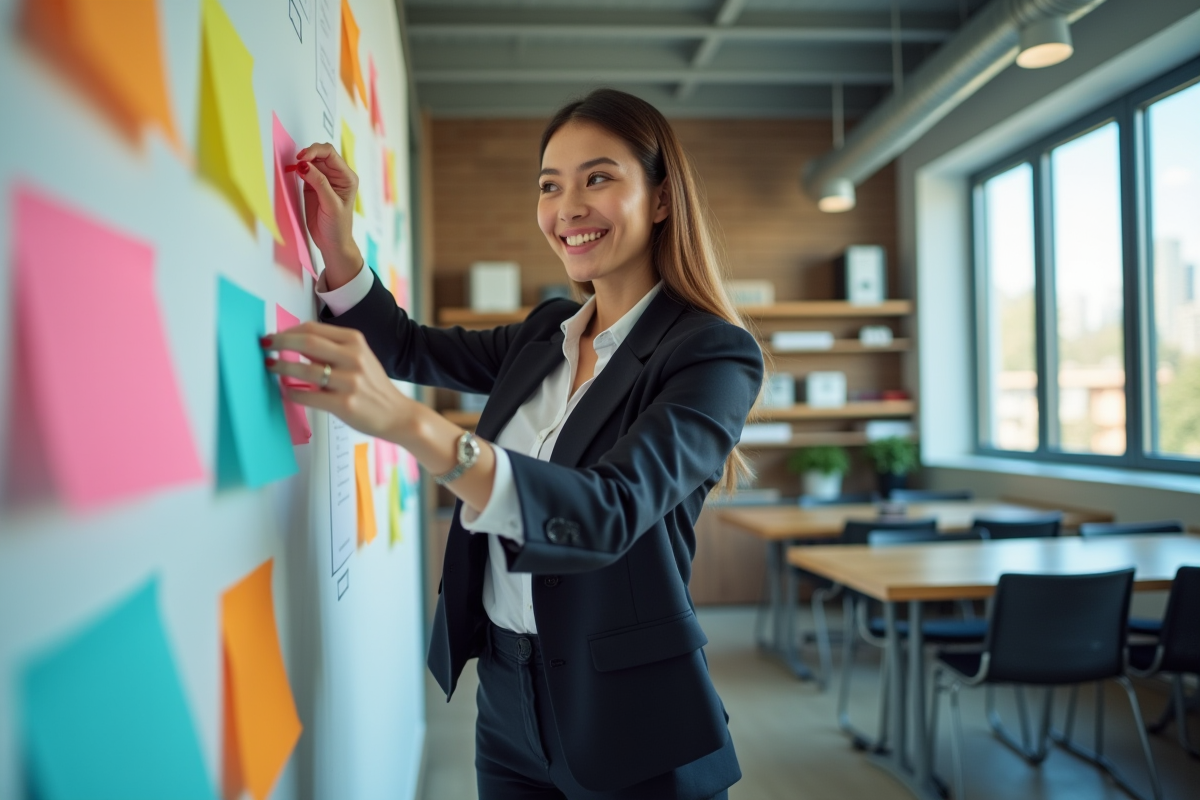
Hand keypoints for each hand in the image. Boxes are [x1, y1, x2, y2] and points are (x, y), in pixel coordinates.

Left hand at [262, 321, 413, 438]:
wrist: (397, 415)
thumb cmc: (374, 387)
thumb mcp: (360, 358)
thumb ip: (332, 349)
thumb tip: (296, 343)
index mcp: (356, 341)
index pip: (313, 329)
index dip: (288, 331)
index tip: (274, 336)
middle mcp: (354, 358)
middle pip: (307, 342)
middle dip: (280, 342)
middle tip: (265, 346)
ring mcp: (350, 382)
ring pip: (305, 369)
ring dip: (282, 366)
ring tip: (271, 366)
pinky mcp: (344, 404)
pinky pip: (308, 395)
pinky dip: (293, 392)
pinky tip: (288, 390)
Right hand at [295, 142, 360, 285]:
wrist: (331, 242)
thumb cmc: (337, 226)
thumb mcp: (331, 205)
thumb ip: (319, 183)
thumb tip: (305, 165)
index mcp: (347, 177)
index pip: (331, 154)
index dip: (315, 151)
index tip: (302, 158)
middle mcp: (337, 175)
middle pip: (321, 154)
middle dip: (308, 154)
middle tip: (297, 162)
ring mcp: (324, 179)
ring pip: (312, 160)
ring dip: (303, 161)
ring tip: (295, 168)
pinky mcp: (313, 185)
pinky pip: (306, 170)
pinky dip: (299, 168)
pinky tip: (295, 172)